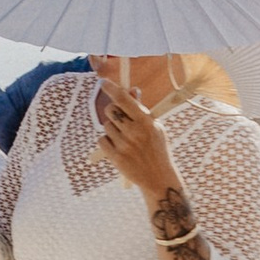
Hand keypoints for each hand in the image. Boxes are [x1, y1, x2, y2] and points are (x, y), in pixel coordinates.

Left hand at [92, 57, 175, 201]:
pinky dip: (107, 142)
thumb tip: (132, 90)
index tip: (102, 82)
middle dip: (113, 112)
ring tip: (126, 140)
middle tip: (122, 121)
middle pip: (110, 110)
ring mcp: (125, 145)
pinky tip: (120, 148)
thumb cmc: (156, 148)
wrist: (158, 177)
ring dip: (113, 130)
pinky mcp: (116, 157)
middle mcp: (134, 132)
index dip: (111, 89)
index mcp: (146, 122)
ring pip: (106, 126)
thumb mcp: (154, 127)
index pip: (124, 100)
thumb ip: (141, 109)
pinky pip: (101, 140)